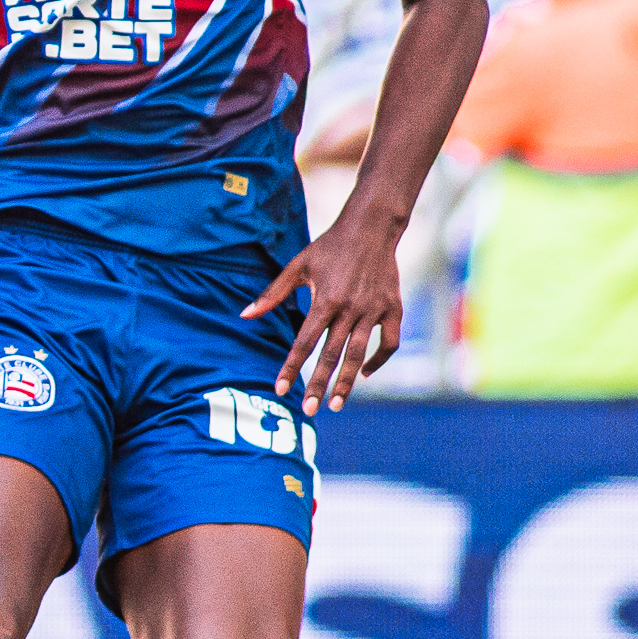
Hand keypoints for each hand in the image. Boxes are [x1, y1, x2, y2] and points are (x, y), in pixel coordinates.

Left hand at [244, 211, 403, 411]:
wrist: (371, 228)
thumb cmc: (329, 248)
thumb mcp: (297, 266)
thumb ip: (272, 293)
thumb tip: (244, 315)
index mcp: (324, 300)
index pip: (304, 342)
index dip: (292, 367)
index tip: (281, 389)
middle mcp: (350, 309)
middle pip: (331, 355)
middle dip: (318, 384)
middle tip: (309, 410)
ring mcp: (374, 310)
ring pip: (360, 354)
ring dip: (348, 381)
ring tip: (337, 404)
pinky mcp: (393, 308)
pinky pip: (389, 342)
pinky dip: (378, 360)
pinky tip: (364, 373)